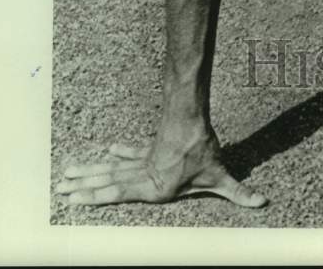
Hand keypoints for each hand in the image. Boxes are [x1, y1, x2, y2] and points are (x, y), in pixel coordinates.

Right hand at [57, 132, 266, 206]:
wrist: (191, 117)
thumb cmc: (203, 150)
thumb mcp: (220, 176)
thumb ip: (238, 193)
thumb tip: (262, 204)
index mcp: (154, 188)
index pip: (119, 194)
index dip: (95, 197)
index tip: (73, 198)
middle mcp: (143, 176)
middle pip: (108, 180)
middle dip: (83, 185)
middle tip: (60, 185)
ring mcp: (144, 161)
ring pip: (111, 168)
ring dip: (90, 171)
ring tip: (68, 172)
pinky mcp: (149, 148)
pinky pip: (127, 154)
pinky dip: (116, 154)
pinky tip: (105, 151)